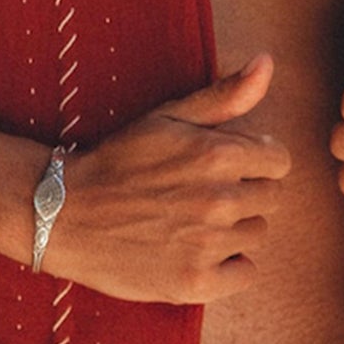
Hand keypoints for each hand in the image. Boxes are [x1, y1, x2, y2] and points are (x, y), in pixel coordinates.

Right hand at [46, 55, 289, 302]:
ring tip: (191, 222)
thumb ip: (224, 95)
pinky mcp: (195, 282)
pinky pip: (245, 273)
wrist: (64, 214)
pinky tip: (195, 251)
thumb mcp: (168, 117)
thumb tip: (267, 62)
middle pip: (272, 199)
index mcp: (218, 154)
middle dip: (244, 194)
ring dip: (233, 229)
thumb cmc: (119, 160)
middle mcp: (219, 199)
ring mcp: (207, 244)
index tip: (223, 168)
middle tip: (200, 195)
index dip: (254, 162)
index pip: (279, 162)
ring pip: (257, 235)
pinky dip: (227, 266)